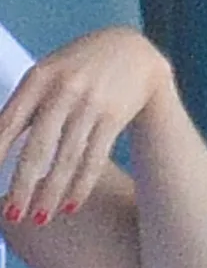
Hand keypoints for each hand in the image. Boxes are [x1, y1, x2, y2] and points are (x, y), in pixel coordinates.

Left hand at [0, 28, 169, 229]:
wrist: (134, 49)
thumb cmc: (77, 67)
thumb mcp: (47, 74)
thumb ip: (21, 107)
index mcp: (40, 77)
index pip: (7, 124)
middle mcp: (65, 88)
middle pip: (39, 147)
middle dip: (22, 186)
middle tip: (11, 215)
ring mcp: (93, 102)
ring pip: (68, 158)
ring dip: (51, 193)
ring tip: (38, 219)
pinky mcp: (115, 114)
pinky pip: (95, 157)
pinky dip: (81, 185)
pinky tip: (70, 205)